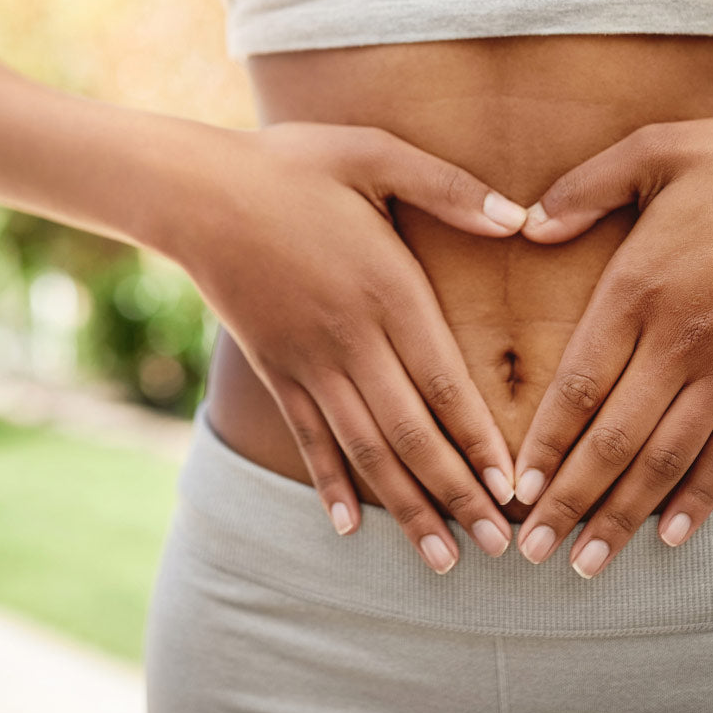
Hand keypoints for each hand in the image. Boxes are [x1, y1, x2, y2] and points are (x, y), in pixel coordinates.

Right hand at [171, 120, 528, 572]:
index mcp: (387, 289)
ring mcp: (309, 361)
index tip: (514, 489)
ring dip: (407, 508)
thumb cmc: (291, 164)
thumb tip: (518, 218)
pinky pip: (308, 438)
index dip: (481, 441)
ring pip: (366, 450)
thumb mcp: (373, 152)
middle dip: (458, 496)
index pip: (445, 383)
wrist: (194, 190)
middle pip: (413, 433)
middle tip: (501, 547)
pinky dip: (329, 483)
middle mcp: (351, 339)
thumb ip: (448, 187)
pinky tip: (347, 527)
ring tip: (444, 559)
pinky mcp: (275, 368)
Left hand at [508, 112, 712, 576]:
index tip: (513, 490)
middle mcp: (681, 341)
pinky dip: (700, 498)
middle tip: (531, 553)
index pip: (578, 385)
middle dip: (568, 501)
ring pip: (666, 459)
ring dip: (622, 517)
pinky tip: (672, 538)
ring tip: (587, 566)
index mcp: (639, 287)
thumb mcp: (654, 150)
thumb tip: (524, 226)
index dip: (544, 444)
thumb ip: (583, 189)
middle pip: (613, 440)